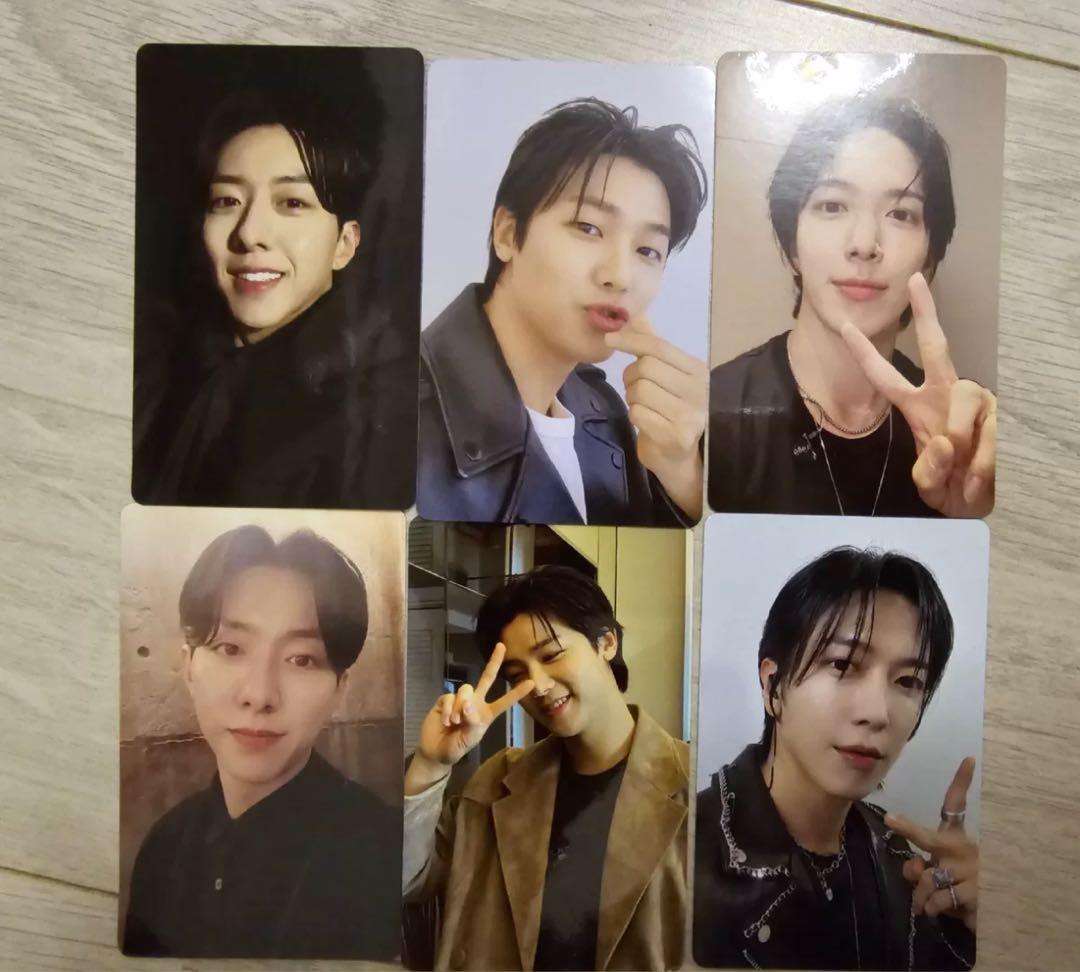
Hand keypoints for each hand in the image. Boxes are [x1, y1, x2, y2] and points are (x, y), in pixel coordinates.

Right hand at [405, 643, 533, 794]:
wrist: (436, 751)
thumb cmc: (457, 747)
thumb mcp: (469, 738)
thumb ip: (472, 721)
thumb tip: (468, 704)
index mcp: (487, 714)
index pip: (504, 701)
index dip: (516, 693)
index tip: (531, 683)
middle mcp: (476, 703)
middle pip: (486, 678)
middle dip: (494, 661)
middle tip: (501, 646)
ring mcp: (460, 700)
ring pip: (465, 690)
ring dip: (460, 707)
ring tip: (456, 722)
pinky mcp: (445, 700)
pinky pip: (449, 697)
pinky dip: (448, 710)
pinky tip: (446, 721)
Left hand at [605, 317, 706, 519]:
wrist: (683, 459)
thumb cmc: (673, 413)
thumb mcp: (667, 377)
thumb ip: (653, 347)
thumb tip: (637, 314)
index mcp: (698, 371)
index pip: (659, 347)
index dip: (631, 340)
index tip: (610, 338)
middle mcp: (699, 390)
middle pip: (646, 368)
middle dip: (632, 377)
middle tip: (637, 390)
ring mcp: (690, 415)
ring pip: (639, 391)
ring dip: (633, 399)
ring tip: (646, 408)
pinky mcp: (676, 436)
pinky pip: (638, 414)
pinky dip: (636, 416)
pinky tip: (648, 423)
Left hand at [841, 273, 995, 516]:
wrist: (986, 505)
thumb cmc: (953, 489)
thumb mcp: (930, 488)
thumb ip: (927, 471)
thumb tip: (941, 442)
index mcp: (918, 408)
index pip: (886, 378)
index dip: (865, 355)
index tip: (847, 326)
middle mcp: (946, 395)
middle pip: (936, 348)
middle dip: (927, 313)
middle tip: (916, 281)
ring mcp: (976, 400)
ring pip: (965, 397)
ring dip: (960, 439)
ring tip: (962, 476)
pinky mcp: (1000, 412)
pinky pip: (989, 428)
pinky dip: (981, 462)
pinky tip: (978, 481)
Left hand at [886, 757, 978, 932]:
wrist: (991, 913)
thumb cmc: (958, 885)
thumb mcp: (937, 873)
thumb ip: (918, 868)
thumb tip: (913, 867)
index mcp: (956, 839)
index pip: (956, 806)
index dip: (961, 782)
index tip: (968, 759)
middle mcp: (963, 850)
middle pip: (928, 838)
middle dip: (908, 827)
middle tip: (893, 819)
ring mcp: (972, 873)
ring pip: (925, 879)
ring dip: (921, 894)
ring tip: (929, 901)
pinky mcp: (977, 897)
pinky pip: (938, 901)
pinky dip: (933, 908)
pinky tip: (946, 910)